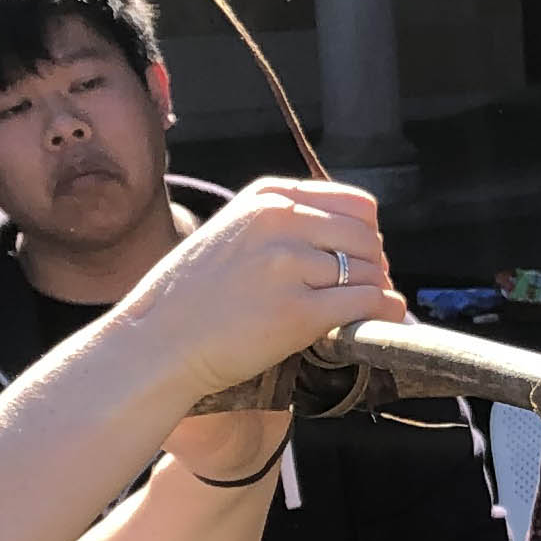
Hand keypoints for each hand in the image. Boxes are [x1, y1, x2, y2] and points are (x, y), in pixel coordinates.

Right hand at [137, 180, 403, 403]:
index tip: (361, 258)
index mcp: (267, 199)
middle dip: (374, 265)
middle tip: (365, 290)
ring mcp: (289, 265)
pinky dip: (383, 312)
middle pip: (366, 237)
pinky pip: (366, 302)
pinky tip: (383, 321)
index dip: (366, 235)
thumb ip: (284, 225)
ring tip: (364, 309)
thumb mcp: (234, 233)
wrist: (157, 341)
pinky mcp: (298, 311)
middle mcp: (280, 223)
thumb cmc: (193, 296)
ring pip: (369, 271)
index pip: (354, 204)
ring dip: (376, 292)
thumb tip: (350, 238)